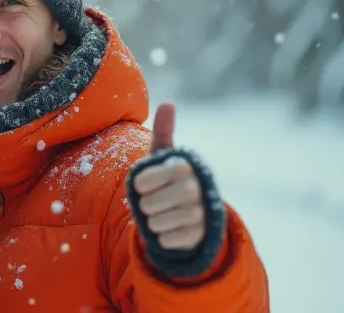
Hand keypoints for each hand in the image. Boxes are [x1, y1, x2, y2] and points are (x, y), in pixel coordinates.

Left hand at [131, 103, 205, 249]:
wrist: (188, 214)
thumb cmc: (168, 180)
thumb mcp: (163, 156)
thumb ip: (164, 132)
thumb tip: (168, 102)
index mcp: (185, 166)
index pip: (148, 179)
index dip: (142, 183)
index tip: (142, 185)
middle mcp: (198, 188)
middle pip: (154, 203)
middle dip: (146, 205)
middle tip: (150, 204)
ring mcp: (201, 213)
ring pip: (162, 222)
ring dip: (153, 221)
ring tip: (158, 216)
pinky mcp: (200, 235)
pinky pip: (172, 240)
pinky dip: (163, 238)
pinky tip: (168, 230)